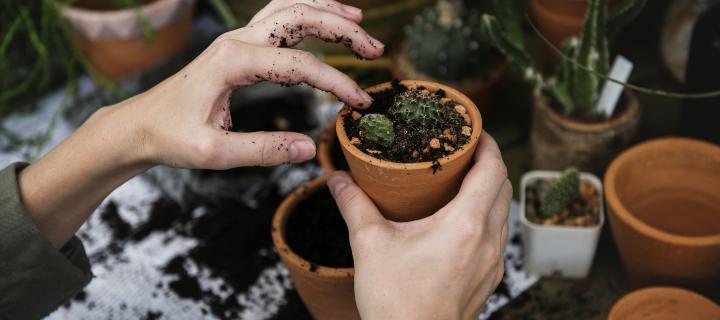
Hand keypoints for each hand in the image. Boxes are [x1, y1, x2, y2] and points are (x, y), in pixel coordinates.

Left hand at [111, 0, 383, 168]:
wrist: (139, 125)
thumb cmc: (171, 137)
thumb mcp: (215, 153)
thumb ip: (264, 150)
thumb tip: (310, 148)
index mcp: (232, 63)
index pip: (300, 65)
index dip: (336, 82)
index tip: (360, 104)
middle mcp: (237, 41)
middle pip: (300, 17)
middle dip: (342, 29)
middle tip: (375, 49)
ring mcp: (237, 39)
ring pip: (289, 7)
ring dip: (326, 11)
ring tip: (359, 22)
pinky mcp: (237, 46)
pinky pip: (277, 16)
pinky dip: (306, 12)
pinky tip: (324, 19)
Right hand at [328, 133, 510, 319]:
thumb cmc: (395, 302)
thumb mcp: (369, 244)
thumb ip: (354, 205)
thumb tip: (338, 179)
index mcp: (465, 224)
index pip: (493, 169)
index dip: (487, 143)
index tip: (474, 130)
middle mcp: (488, 241)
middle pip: (503, 187)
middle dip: (488, 162)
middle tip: (464, 151)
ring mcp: (493, 263)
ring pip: (503, 212)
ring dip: (489, 190)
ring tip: (461, 181)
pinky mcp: (489, 279)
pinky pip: (498, 236)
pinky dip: (487, 217)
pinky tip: (460, 220)